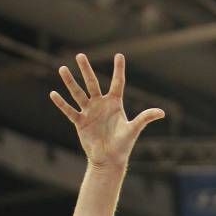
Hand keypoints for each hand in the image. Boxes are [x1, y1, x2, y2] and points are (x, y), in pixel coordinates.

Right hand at [49, 52, 164, 169]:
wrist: (110, 160)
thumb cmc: (123, 145)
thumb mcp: (134, 130)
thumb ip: (145, 118)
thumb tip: (162, 112)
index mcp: (115, 103)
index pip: (117, 83)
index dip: (118, 70)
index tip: (119, 55)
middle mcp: (101, 104)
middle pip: (92, 83)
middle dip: (86, 70)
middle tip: (80, 55)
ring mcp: (89, 112)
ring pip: (78, 94)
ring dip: (70, 82)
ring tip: (62, 69)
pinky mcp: (80, 122)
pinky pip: (70, 111)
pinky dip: (62, 104)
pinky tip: (53, 93)